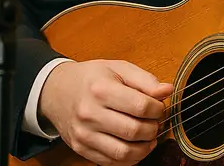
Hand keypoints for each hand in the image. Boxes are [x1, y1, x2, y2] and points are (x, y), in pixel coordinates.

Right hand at [39, 59, 173, 165]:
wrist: (56, 91)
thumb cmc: (90, 78)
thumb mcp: (118, 68)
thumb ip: (145, 80)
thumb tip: (167, 91)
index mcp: (101, 89)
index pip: (141, 106)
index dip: (158, 109)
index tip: (160, 107)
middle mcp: (90, 114)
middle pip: (134, 131)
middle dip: (154, 129)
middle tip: (156, 122)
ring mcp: (84, 134)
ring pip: (124, 153)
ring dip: (145, 148)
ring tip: (149, 137)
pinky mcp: (80, 149)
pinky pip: (111, 162)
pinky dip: (129, 159)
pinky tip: (136, 146)